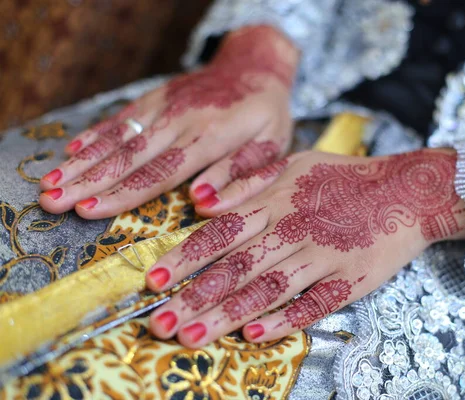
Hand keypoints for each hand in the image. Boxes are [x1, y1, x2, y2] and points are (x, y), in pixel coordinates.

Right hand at [38, 25, 298, 218]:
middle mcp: (180, 119)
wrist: (256, 66)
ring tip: (50, 182)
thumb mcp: (271, 147)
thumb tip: (203, 204)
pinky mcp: (156, 97)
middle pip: (128, 156)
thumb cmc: (267, 115)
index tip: (88, 211)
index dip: (122, 193)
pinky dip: (95, 134)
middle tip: (51, 202)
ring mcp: (164, 106)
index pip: (159, 171)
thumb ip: (240, 175)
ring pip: (117, 136)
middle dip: (87, 181)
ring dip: (81, 160)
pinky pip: (121, 118)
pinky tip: (70, 150)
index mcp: (210, 137)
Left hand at [144, 149, 464, 346]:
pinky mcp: (349, 279)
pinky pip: (313, 304)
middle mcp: (293, 229)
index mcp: (277, 201)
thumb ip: (249, 184)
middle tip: (159, 324)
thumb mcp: (294, 165)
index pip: (222, 233)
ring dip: (227, 316)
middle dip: (195, 298)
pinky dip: (283, 321)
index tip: (153, 282)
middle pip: (237, 268)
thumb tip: (203, 203)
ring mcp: (323, 255)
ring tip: (191, 337)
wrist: (406, 190)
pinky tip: (253, 337)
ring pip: (267, 289)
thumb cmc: (344, 178)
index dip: (185, 258)